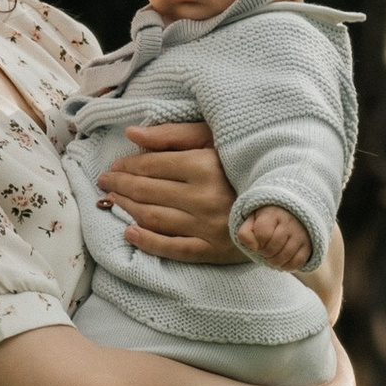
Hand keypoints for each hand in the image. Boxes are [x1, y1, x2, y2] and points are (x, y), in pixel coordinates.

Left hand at [94, 118, 241, 263]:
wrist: (280, 207)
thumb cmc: (242, 168)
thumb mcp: (214, 141)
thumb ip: (174, 135)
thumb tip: (132, 134)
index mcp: (205, 166)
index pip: (152, 166)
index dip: (127, 165)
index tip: (114, 165)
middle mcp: (203, 197)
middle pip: (147, 191)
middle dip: (120, 185)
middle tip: (105, 181)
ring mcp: (206, 227)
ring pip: (153, 218)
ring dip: (127, 208)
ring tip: (112, 199)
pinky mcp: (211, 251)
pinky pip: (171, 248)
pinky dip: (146, 241)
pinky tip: (128, 232)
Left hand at [240, 204, 312, 272]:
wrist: (291, 215)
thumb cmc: (266, 220)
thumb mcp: (251, 221)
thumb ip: (245, 233)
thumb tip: (255, 248)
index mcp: (272, 213)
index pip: (262, 234)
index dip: (257, 242)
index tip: (259, 240)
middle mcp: (289, 222)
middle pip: (273, 247)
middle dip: (265, 253)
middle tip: (265, 250)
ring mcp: (301, 234)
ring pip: (285, 256)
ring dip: (274, 261)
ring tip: (272, 256)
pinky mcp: (309, 245)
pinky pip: (297, 262)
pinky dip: (287, 266)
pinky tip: (282, 260)